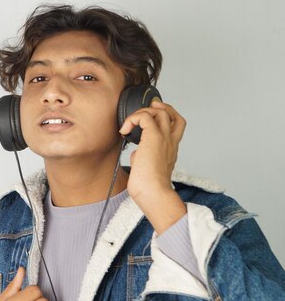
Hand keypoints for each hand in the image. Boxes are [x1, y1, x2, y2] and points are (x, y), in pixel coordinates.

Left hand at [119, 100, 187, 232]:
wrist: (153, 192)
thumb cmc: (149, 186)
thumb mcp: (147, 168)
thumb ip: (144, 157)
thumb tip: (136, 154)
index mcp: (171, 149)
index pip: (176, 125)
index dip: (165, 116)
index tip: (150, 118)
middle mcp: (170, 141)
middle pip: (172, 114)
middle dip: (158, 108)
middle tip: (143, 111)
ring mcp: (164, 138)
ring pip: (160, 111)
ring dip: (143, 112)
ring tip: (130, 122)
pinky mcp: (153, 137)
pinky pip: (144, 117)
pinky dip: (133, 118)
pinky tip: (125, 129)